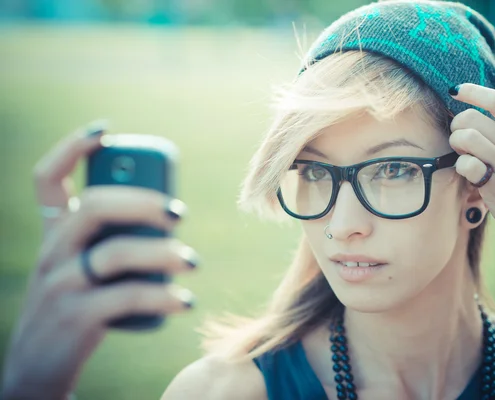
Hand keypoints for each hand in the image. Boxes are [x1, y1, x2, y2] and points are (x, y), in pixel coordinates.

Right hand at [1, 123, 197, 399]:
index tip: (104, 129)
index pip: (46, 180)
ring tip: (192, 263)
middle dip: (143, 202)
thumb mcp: (83, 270)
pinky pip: (126, 296)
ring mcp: (59, 285)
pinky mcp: (75, 317)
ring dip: (164, 253)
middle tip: (180, 214)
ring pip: (115, 252)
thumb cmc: (77, 309)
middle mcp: (51, 253)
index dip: (70, 148)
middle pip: (94, 207)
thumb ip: (112, 242)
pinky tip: (184, 301)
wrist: (38, 369)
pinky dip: (163, 296)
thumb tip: (170, 219)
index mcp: (53, 235)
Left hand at [448, 83, 494, 238]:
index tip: (456, 90)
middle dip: (457, 125)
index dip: (473, 91)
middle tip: (459, 138)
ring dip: (456, 144)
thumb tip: (484, 113)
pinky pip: (466, 165)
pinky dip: (460, 166)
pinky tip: (469, 173)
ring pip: (467, 138)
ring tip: (463, 154)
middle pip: (474, 118)